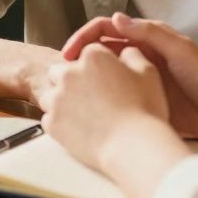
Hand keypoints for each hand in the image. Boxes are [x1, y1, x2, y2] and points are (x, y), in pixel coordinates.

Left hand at [38, 43, 174, 170]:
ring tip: (82, 114)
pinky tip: (78, 129)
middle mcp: (69, 73)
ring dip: (61, 100)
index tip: (106, 80)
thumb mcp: (148, 71)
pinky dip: (60, 122)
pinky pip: (49, 118)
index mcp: (93, 56)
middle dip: (71, 79)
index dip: (97, 66)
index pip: (87, 53)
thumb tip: (124, 50)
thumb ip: (132, 54)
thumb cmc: (144, 108)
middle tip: (91, 96)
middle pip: (61, 70)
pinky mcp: (51, 123)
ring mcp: (57, 99)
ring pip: (50, 94)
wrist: (134, 147)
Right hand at [62, 13, 197, 140]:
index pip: (106, 29)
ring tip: (69, 94)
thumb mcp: (181, 50)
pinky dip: (101, 100)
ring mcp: (140, 79)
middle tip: (62, 75)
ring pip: (105, 75)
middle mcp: (140, 56)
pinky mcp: (143, 100)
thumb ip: (150, 33)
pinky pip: (116, 97)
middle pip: (100, 51)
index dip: (84, 37)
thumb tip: (116, 17)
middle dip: (79, 59)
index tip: (69, 53)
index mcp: (147, 39)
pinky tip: (89, 110)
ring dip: (87, 80)